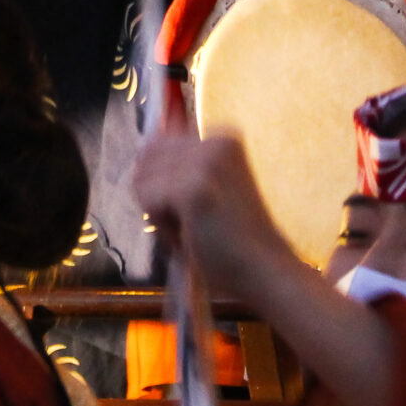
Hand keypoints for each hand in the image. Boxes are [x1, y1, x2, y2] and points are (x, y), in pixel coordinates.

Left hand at [131, 116, 291, 301]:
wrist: (263, 270)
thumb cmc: (233, 239)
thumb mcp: (209, 186)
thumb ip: (179, 164)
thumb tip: (142, 150)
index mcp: (223, 135)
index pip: (158, 145)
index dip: (165, 182)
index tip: (197, 206)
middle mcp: (215, 139)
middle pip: (146, 161)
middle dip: (159, 195)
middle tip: (195, 221)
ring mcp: (204, 162)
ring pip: (143, 181)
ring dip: (160, 213)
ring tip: (195, 228)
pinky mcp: (192, 188)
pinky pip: (147, 201)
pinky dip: (163, 227)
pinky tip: (192, 236)